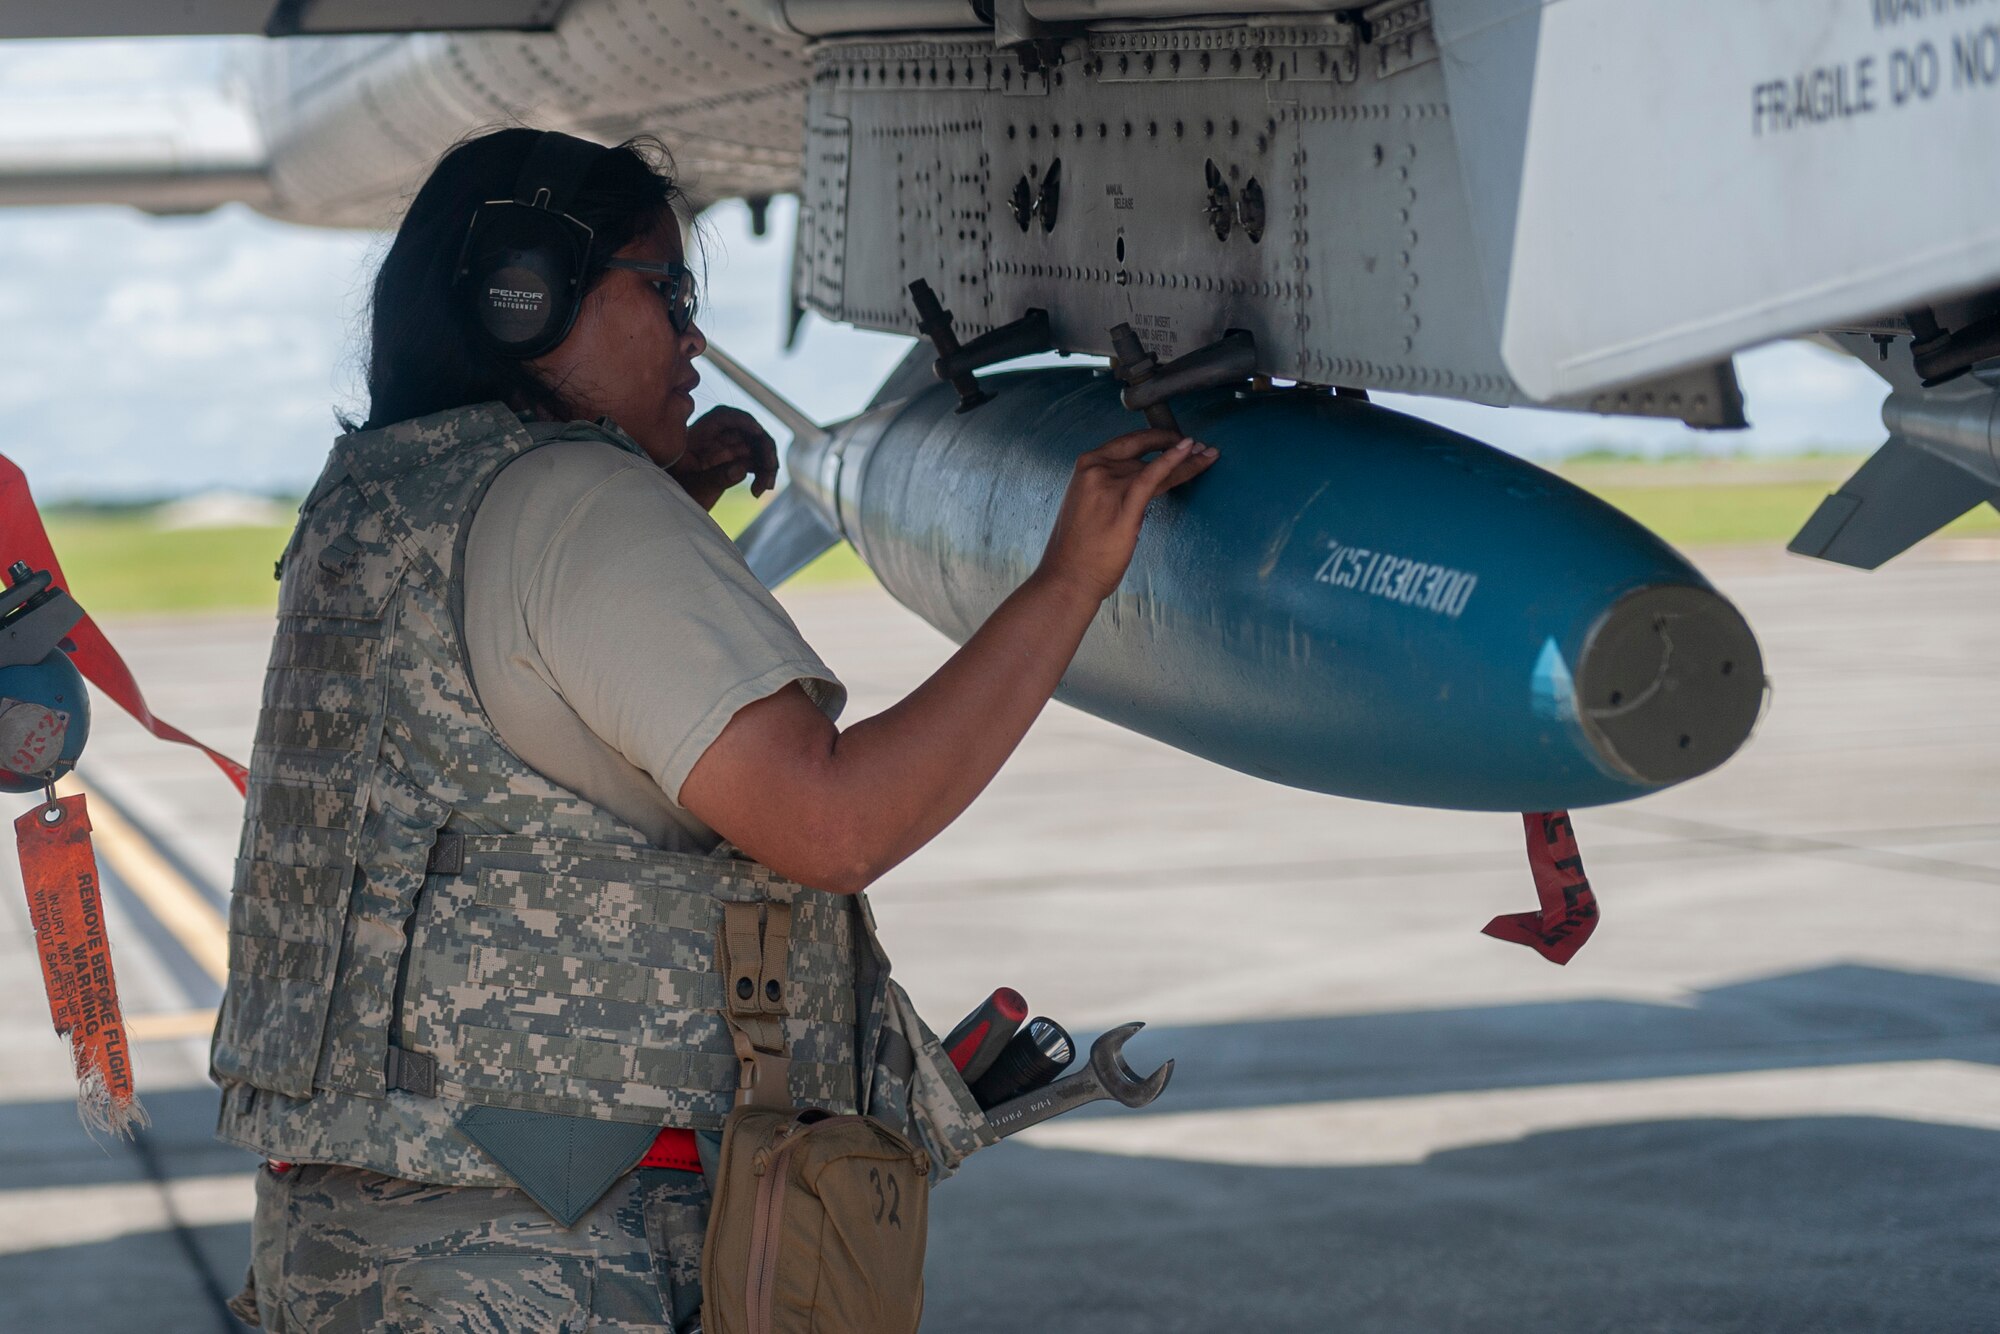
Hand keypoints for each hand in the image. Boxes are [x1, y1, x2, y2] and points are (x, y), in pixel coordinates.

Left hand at [670, 406, 779, 510]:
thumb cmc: (675, 498)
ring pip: (755, 448)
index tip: (758, 431)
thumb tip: (742, 469)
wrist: (670, 515)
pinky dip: (762, 474)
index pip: (722, 417)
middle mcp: (713, 441)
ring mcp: (724, 454)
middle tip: (769, 467)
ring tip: (765, 487)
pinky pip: (754, 463)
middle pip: (745, 431)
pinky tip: (759, 491)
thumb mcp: (693, 488)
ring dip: (766, 464)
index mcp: (697, 437)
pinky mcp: (732, 467)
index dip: (742, 419)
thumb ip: (716, 478)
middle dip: (762, 446)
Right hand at [1035, 428, 1217, 602]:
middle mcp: (1096, 470)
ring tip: (1208, 455)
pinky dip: (1173, 462)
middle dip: (1175, 445)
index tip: (1176, 440)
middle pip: (1145, 451)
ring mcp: (1108, 486)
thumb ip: (1110, 488)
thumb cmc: (1077, 549)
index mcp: (1086, 467)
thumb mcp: (1089, 504)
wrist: (1066, 577)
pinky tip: (1189, 453)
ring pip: (1156, 466)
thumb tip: (1138, 483)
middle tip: (1199, 446)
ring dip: (1187, 459)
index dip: (1156, 438)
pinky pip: (1152, 477)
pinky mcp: (1123, 507)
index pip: (1128, 443)